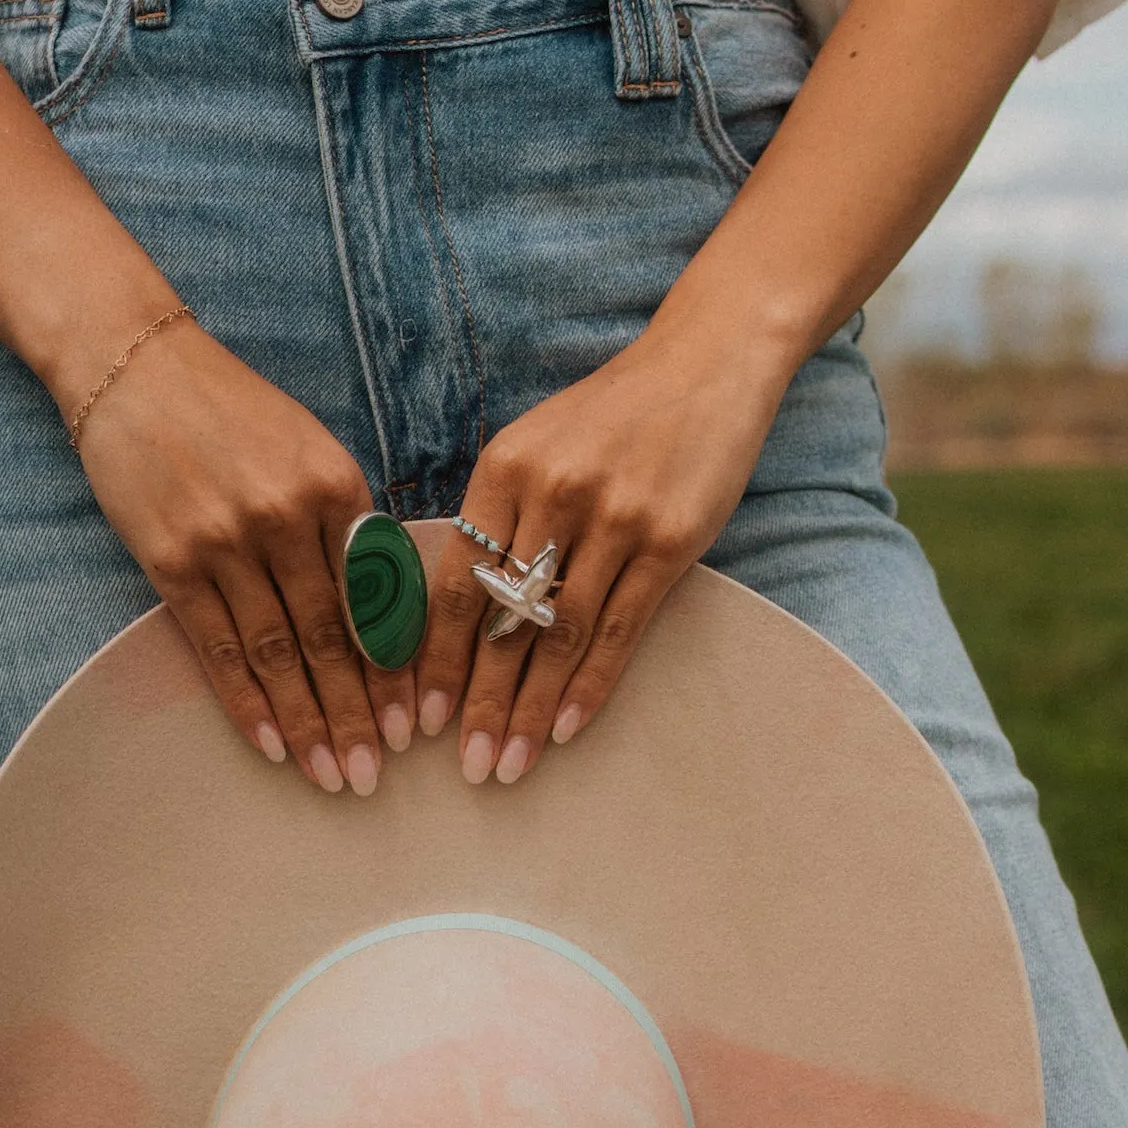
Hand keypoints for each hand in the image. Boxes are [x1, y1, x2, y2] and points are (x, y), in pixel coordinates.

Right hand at [67, 318, 407, 792]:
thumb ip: (347, 524)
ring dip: (308, 722)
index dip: (395, 670)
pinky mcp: (172, 560)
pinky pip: (218, 648)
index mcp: (338, 488)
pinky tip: (272, 744)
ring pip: (279, 653)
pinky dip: (246, 701)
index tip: (413, 725)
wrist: (136, 366)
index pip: (378, 599)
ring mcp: (227, 542)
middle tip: (376, 775)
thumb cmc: (233, 412)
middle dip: (358, 715)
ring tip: (333, 776)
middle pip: (333, 637)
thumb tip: (382, 613)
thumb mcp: (311, 450)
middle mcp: (288, 517)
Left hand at [415, 314, 791, 782]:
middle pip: (503, 620)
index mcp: (503, 468)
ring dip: (530, 709)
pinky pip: (618, 629)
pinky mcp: (667, 540)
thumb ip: (501, 516)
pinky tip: (566, 728)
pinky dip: (589, 685)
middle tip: (465, 765)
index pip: (458, 583)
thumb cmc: (613, 414)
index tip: (422, 717)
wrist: (706, 362)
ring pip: (558, 635)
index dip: (437, 658)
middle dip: (480, 702)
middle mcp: (552, 493)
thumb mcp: (538, 445)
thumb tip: (462, 611)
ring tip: (509, 763)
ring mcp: (612, 517)